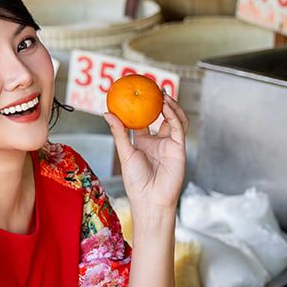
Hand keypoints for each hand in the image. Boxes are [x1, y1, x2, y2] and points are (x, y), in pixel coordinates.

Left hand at [104, 90, 187, 213]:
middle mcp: (158, 141)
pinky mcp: (179, 147)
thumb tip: (107, 113)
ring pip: (174, 118)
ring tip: (161, 92)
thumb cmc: (136, 182)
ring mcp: (170, 144)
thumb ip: (119, 132)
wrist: (150, 200)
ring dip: (170, 105)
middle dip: (160, 100)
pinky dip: (173, 114)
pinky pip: (178, 127)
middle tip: (152, 86)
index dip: (140, 106)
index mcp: (144, 142)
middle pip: (162, 116)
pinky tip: (165, 105)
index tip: (133, 92)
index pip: (144, 120)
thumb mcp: (125, 153)